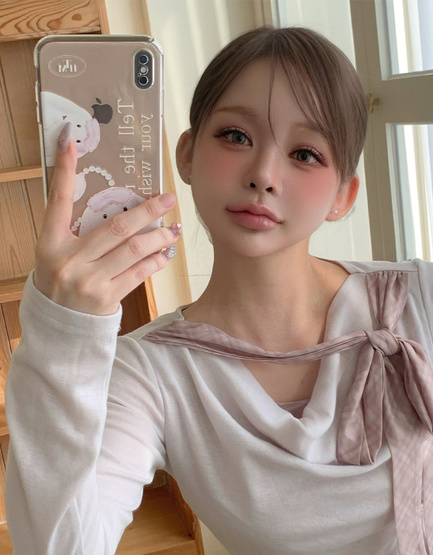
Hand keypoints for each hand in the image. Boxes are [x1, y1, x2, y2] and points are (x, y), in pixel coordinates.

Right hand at [34, 121, 179, 315]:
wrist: (58, 327)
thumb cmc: (60, 282)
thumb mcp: (56, 253)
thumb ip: (77, 231)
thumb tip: (115, 205)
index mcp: (50, 243)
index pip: (57, 199)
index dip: (64, 169)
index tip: (69, 140)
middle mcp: (69, 259)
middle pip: (116, 227)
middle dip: (147, 211)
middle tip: (167, 199)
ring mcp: (89, 280)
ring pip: (134, 250)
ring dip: (159, 237)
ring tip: (173, 228)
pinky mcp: (107, 298)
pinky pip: (139, 273)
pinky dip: (156, 261)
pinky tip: (166, 252)